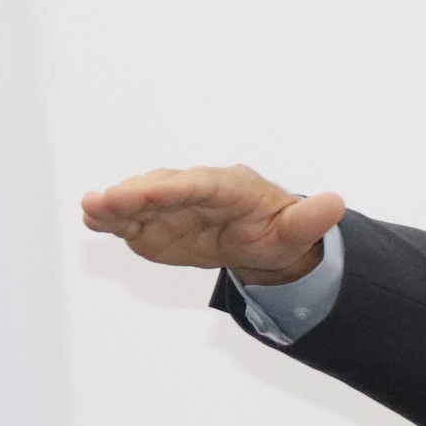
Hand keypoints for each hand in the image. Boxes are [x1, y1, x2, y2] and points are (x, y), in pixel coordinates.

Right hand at [81, 165, 346, 284]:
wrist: (258, 240)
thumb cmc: (276, 232)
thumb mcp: (296, 232)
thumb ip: (309, 220)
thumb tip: (336, 203)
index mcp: (230, 187)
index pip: (200, 185)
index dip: (175, 188)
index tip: (152, 191)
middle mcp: (195, 189)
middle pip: (162, 188)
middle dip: (135, 194)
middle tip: (106, 201)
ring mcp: (171, 206)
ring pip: (141, 201)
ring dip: (115, 204)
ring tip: (90, 209)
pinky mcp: (154, 224)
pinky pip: (131, 219)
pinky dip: (110, 218)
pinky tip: (90, 217)